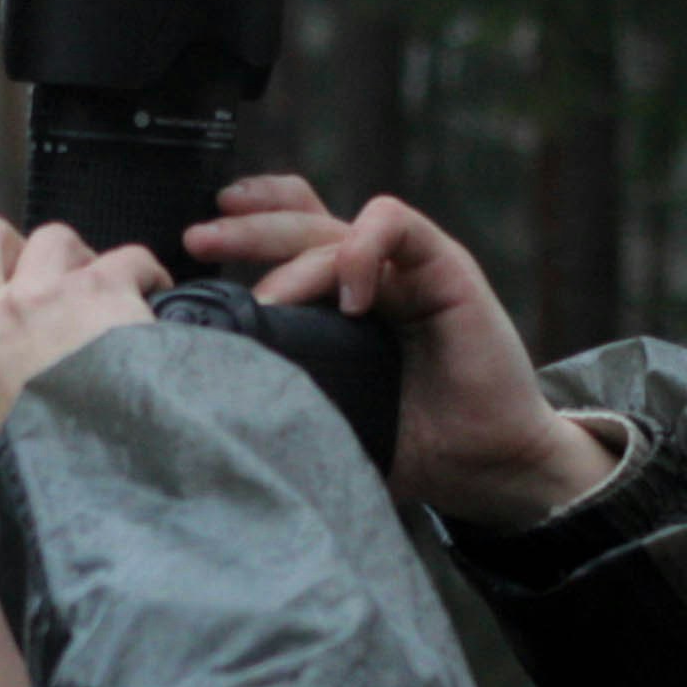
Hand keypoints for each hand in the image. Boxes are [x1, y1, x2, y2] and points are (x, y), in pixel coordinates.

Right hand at [0, 215, 172, 503]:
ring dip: (77, 258)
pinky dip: (141, 271)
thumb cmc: (41, 497)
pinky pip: (124, 257)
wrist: (104, 492)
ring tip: (100, 296)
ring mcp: (39, 300)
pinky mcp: (100, 291)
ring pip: (53, 237)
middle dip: (9, 246)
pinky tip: (151, 297)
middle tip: (36, 280)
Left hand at [182, 182, 618, 529]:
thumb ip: (286, 383)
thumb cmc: (413, 444)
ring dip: (290, 251)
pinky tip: (351, 299)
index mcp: (345, 299)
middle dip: (245, 230)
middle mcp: (373, 274)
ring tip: (265, 299)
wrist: (489, 464)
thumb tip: (207, 389)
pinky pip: (394, 227)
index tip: (198, 242)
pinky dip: (363, 251)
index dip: (249, 222)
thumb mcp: (330, 409)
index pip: (292, 233)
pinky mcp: (446, 268)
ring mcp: (407, 268)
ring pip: (335, 225)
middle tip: (199, 242)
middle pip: (299, 224)